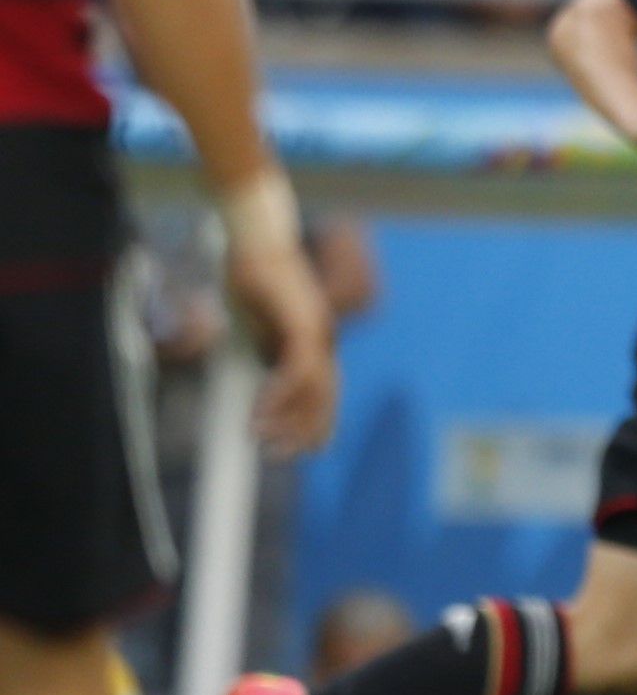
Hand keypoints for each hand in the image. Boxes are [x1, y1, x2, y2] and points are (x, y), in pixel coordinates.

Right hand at [221, 229, 336, 454]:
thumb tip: (261, 366)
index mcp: (313, 337)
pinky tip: (259, 413)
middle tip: (285, 454)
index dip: (318, 418)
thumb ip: (265, 346)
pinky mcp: (301, 324)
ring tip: (264, 440)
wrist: (256, 240)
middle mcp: (321, 336)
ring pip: (314, 389)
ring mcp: (315, 330)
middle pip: (326, 394)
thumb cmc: (253, 276)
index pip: (324, 387)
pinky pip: (296, 371)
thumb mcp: (258, 322)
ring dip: (289, 419)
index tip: (308, 446)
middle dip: (308, 428)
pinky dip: (278, 396)